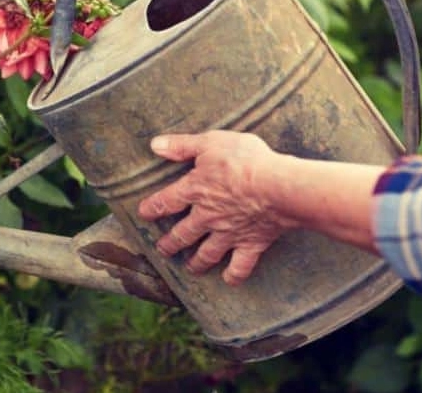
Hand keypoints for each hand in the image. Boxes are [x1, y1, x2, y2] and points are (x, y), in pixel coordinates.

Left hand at [138, 131, 298, 285]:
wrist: (277, 187)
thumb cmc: (245, 160)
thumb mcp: (210, 142)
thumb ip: (183, 145)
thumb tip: (155, 145)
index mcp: (195, 190)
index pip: (166, 201)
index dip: (152, 207)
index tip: (143, 214)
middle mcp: (207, 217)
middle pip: (183, 234)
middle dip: (170, 243)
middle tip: (163, 250)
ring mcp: (229, 233)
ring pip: (207, 253)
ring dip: (196, 262)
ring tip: (190, 268)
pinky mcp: (251, 243)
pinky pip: (240, 265)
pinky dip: (234, 275)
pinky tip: (228, 279)